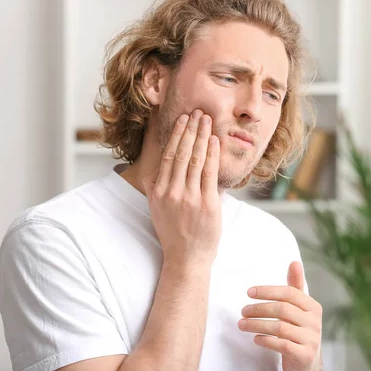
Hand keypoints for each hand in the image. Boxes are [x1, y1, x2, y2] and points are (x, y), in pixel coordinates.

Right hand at [143, 109, 221, 266]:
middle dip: (190, 130)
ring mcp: (190, 198)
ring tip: (207, 120)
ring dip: (202, 136)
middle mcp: (172, 193)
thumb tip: (157, 167)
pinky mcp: (207, 204)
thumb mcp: (157, 209)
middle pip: (181, 153)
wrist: (187, 258)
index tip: (182, 119)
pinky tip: (214, 140)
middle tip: (197, 112)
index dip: (176, 135)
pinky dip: (212, 154)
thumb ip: (156, 187)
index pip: (168, 156)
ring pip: (195, 159)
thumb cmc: (174, 233)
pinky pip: (209, 173)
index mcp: (159, 192)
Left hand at [239, 262, 322, 370]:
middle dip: (259, 309)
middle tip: (242, 311)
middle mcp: (315, 322)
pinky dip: (266, 340)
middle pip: (283, 309)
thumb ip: (295, 287)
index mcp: (313, 307)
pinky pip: (282, 345)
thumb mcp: (298, 309)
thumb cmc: (298, 331)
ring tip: (242, 324)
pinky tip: (255, 338)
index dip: (268, 291)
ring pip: (280, 328)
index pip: (289, 293)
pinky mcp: (305, 355)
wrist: (307, 363)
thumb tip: (294, 262)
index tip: (249, 292)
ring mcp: (311, 339)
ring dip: (257, 325)